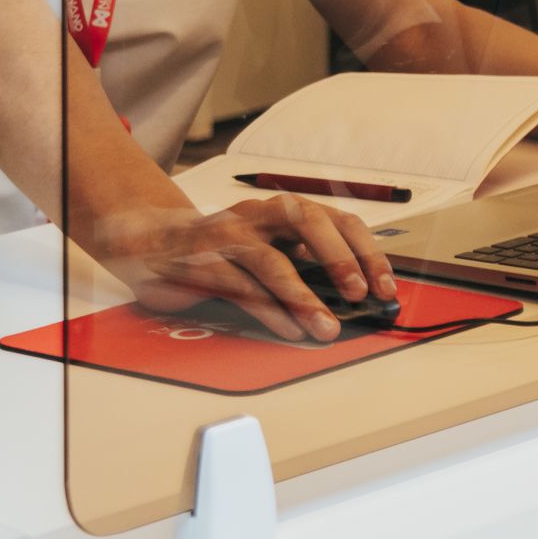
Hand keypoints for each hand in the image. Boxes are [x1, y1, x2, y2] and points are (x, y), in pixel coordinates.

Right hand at [89, 190, 397, 342]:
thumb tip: (352, 301)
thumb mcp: (268, 251)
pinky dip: (267, 309)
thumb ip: (304, 267)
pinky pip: (239, 284)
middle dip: (340, 258)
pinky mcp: (201, 262)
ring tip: (326, 327)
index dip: (366, 251)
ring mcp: (229, 235)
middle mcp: (260, 215)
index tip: (385, 285)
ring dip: (303, 296)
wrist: (151, 242)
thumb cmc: (222, 250)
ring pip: (272, 260)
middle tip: (359, 294)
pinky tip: (288, 328)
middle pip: (310, 222)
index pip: (337, 219)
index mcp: (284, 210)